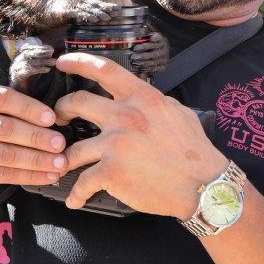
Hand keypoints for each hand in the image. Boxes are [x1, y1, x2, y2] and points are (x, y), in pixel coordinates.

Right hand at [0, 79, 68, 186]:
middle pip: (5, 129)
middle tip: (61, 143)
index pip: (2, 99)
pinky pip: (4, 175)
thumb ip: (9, 103)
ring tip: (61, 162)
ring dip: (38, 160)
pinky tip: (49, 175)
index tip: (52, 118)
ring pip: (6, 155)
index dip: (29, 109)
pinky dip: (30, 176)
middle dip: (37, 137)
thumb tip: (53, 116)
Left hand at [54, 53, 226, 216]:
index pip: (104, 69)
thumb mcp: (178, 113)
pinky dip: (76, 195)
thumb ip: (154, 102)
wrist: (204, 185)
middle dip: (61, 110)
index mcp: (142, 98)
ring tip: (63, 166)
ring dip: (63, 159)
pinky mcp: (111, 172)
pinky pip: (82, 182)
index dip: (78, 62)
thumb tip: (141, 98)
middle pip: (76, 103)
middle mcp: (125, 116)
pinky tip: (75, 200)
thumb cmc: (195, 151)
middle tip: (59, 118)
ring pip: (72, 149)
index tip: (63, 62)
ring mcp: (116, 145)